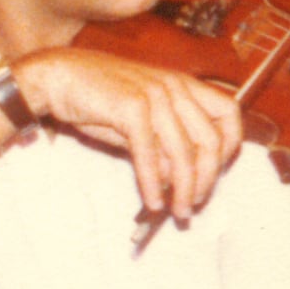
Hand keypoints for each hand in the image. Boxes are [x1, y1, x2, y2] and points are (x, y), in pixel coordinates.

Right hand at [17, 46, 245, 225]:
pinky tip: (153, 200)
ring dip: (183, 188)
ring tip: (179, 211)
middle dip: (207, 179)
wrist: (59, 78)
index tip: (217, 173)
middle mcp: (175, 87)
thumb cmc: (100, 100)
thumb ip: (164, 146)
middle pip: (211, 140)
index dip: (230, 146)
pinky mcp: (132, 106)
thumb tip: (181, 180)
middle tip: (195, 204)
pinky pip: (150, 152)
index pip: (229, 114)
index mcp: (184, 84)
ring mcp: (155, 94)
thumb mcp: (142, 122)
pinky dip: (153, 181)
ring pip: (183, 151)